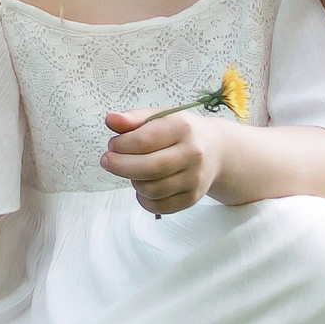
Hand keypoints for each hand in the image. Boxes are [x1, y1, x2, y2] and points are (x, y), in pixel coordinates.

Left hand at [101, 105, 227, 214]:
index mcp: (182, 128)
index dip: (120, 145)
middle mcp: (192, 154)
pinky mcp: (192, 198)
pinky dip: (144, 199)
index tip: (112, 145)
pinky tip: (143, 185)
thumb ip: (133, 118)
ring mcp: (194, 179)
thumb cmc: (181, 132)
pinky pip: (159, 207)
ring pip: (151, 189)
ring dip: (133, 181)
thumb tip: (110, 119)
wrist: (216, 150)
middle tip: (108, 161)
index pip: (144, 140)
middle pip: (148, 168)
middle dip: (120, 166)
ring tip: (132, 170)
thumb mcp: (160, 117)